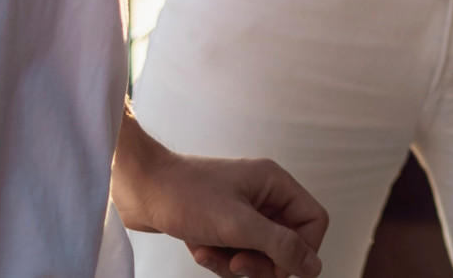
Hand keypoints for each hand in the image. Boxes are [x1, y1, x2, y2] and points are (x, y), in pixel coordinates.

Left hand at [112, 117, 326, 277]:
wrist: (138, 188)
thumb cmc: (185, 195)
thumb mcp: (237, 225)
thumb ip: (279, 245)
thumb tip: (314, 266)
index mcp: (275, 184)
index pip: (312, 221)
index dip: (301, 250)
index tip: (276, 268)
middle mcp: (263, 196)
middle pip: (285, 243)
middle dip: (260, 261)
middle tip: (236, 264)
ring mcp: (242, 210)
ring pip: (258, 253)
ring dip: (234, 262)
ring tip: (208, 252)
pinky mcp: (221, 224)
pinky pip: (235, 253)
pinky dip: (218, 258)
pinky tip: (198, 249)